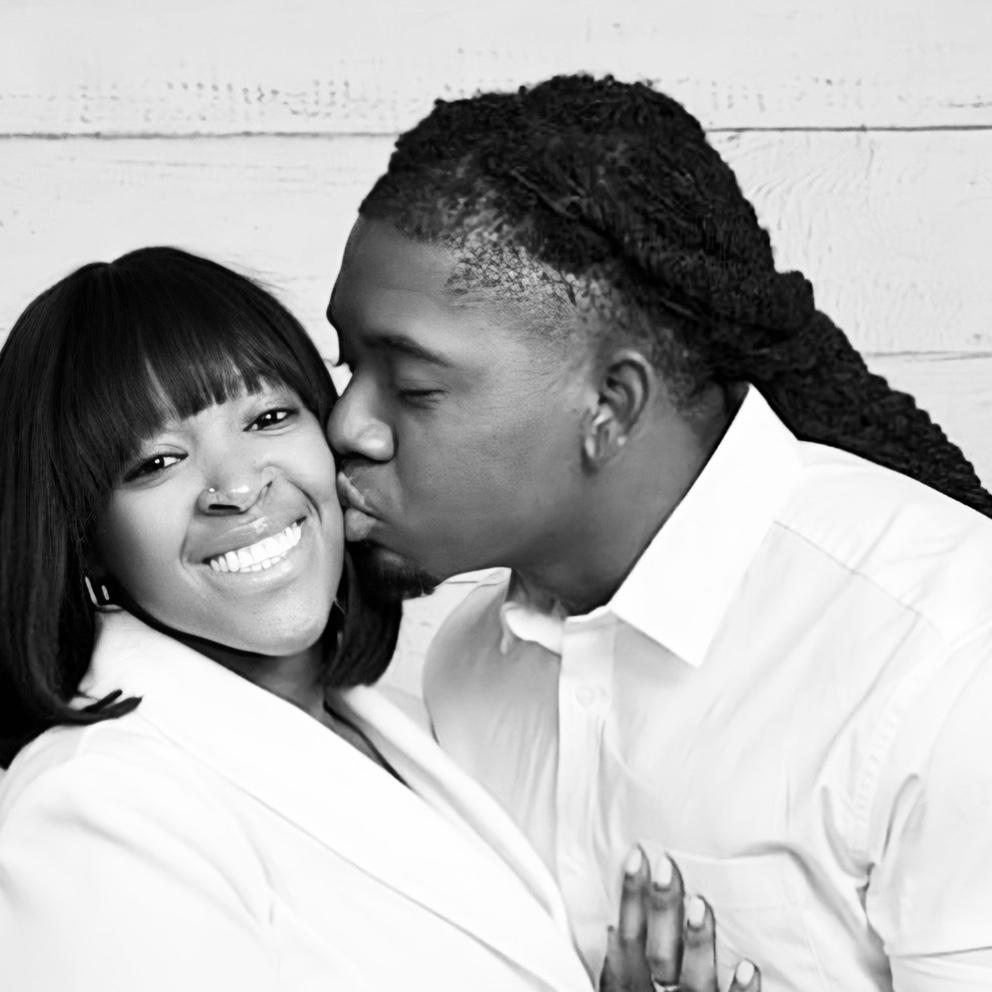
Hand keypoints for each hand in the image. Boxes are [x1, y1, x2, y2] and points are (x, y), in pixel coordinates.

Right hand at [599, 846, 758, 991]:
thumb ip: (614, 973)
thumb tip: (611, 930)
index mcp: (631, 990)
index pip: (628, 936)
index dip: (631, 897)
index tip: (638, 856)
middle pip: (658, 952)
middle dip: (660, 909)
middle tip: (667, 868)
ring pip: (693, 980)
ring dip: (696, 944)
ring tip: (700, 906)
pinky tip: (750, 966)